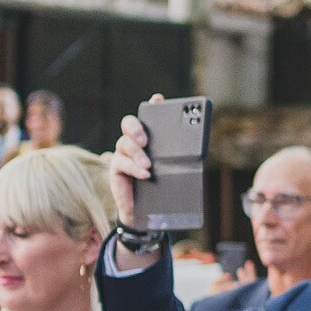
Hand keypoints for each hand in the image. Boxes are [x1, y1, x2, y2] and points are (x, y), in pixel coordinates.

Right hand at [106, 94, 163, 229]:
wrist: (145, 210)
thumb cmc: (160, 185)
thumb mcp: (170, 170)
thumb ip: (176, 157)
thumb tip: (194, 152)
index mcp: (149, 137)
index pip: (149, 116)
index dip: (153, 105)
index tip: (159, 99)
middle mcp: (134, 140)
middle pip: (129, 123)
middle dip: (136, 128)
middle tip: (145, 139)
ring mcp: (123, 153)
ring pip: (124, 143)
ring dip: (137, 153)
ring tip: (149, 165)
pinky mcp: (116, 167)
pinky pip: (121, 163)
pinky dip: (134, 168)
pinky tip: (145, 174)